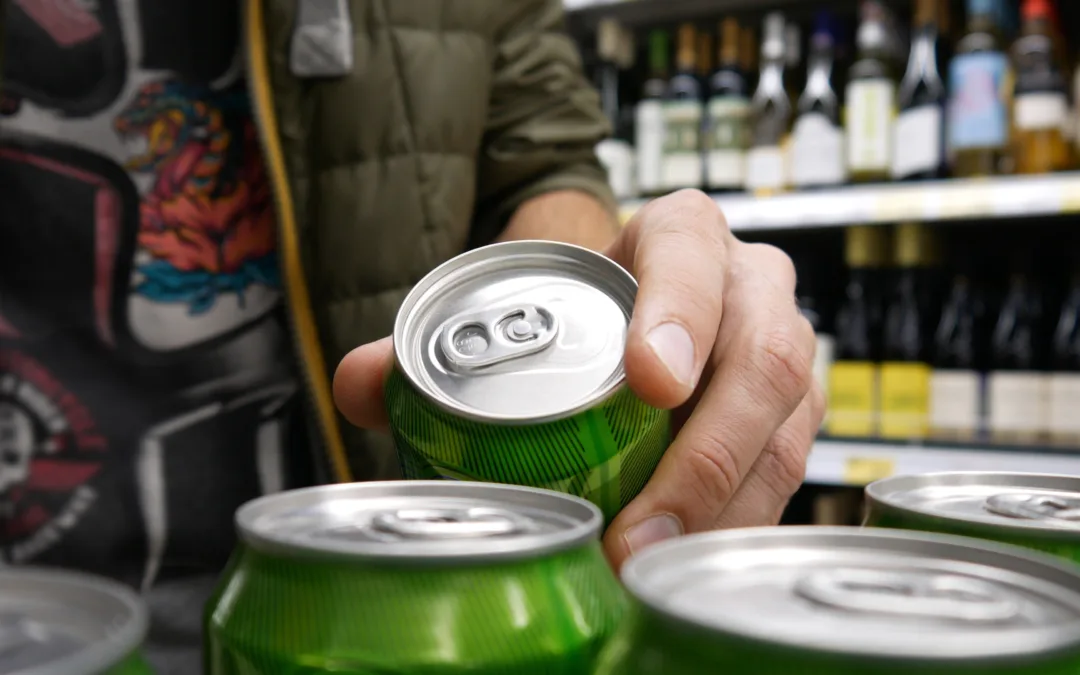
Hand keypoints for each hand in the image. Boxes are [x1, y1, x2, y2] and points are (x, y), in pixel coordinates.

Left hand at [333, 189, 823, 570]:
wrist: (639, 306)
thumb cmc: (578, 303)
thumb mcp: (515, 301)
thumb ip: (425, 342)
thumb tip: (359, 384)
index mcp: (683, 234)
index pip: (694, 257)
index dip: (681, 314)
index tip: (650, 383)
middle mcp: (751, 286)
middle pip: (762, 358)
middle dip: (706, 453)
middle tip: (637, 530)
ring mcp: (784, 353)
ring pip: (785, 427)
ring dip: (723, 507)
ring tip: (649, 566)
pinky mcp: (792, 416)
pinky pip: (786, 472)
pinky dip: (736, 523)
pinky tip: (681, 564)